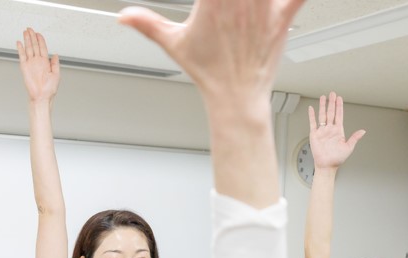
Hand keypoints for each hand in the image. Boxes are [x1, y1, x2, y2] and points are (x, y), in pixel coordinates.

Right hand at [18, 28, 60, 103]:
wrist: (42, 96)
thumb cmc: (50, 89)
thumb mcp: (56, 75)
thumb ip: (55, 64)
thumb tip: (55, 54)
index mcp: (45, 62)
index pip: (42, 48)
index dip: (40, 40)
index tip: (38, 33)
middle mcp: (37, 61)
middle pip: (34, 46)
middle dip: (32, 37)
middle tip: (30, 29)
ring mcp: (31, 64)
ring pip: (28, 49)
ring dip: (27, 40)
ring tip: (25, 32)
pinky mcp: (25, 67)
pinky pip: (22, 56)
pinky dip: (20, 49)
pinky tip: (19, 42)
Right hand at [119, 0, 304, 104]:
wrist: (236, 98)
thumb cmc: (209, 72)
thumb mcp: (174, 44)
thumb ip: (148, 24)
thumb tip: (125, 16)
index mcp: (214, 0)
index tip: (211, 0)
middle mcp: (241, 1)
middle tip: (234, 0)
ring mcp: (264, 8)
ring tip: (251, 0)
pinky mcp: (283, 18)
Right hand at [308, 92, 365, 170]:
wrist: (326, 166)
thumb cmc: (337, 159)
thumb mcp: (348, 148)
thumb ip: (354, 138)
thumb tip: (363, 131)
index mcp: (338, 131)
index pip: (339, 115)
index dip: (339, 106)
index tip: (339, 98)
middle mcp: (330, 129)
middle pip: (331, 112)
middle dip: (331, 103)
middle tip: (332, 93)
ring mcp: (322, 131)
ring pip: (322, 115)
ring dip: (322, 106)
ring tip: (323, 97)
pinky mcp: (314, 134)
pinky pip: (312, 123)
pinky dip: (311, 115)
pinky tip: (311, 109)